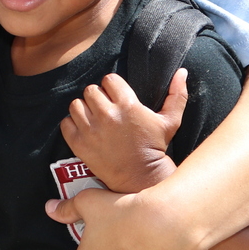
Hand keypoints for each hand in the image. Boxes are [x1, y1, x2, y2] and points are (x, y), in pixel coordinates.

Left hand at [59, 69, 188, 192]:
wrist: (140, 177)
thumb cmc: (155, 147)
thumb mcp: (170, 121)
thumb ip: (177, 95)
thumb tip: (182, 72)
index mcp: (128, 106)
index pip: (109, 79)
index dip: (113, 86)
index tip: (116, 96)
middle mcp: (107, 115)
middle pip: (91, 90)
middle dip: (98, 97)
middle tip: (105, 108)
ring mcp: (91, 130)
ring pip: (76, 104)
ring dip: (84, 109)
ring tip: (94, 118)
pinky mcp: (79, 144)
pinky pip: (65, 123)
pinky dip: (73, 125)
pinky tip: (85, 130)